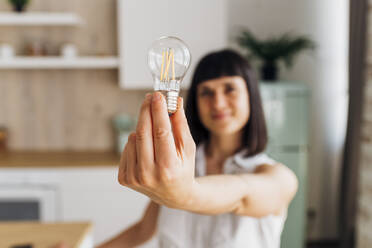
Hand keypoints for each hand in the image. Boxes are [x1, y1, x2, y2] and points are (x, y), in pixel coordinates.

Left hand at [118, 92, 196, 208]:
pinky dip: (136, 141)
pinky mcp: (125, 178)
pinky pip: (127, 148)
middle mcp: (149, 175)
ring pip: (133, 138)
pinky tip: (146, 146)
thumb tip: (174, 100)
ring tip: (154, 130)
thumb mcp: (187, 147)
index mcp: (168, 168)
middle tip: (150, 97)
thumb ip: (180, 123)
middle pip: (143, 132)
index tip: (157, 95)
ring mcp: (134, 178)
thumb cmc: (184, 168)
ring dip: (143, 127)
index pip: (161, 132)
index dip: (158, 111)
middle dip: (146, 110)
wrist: (174, 196)